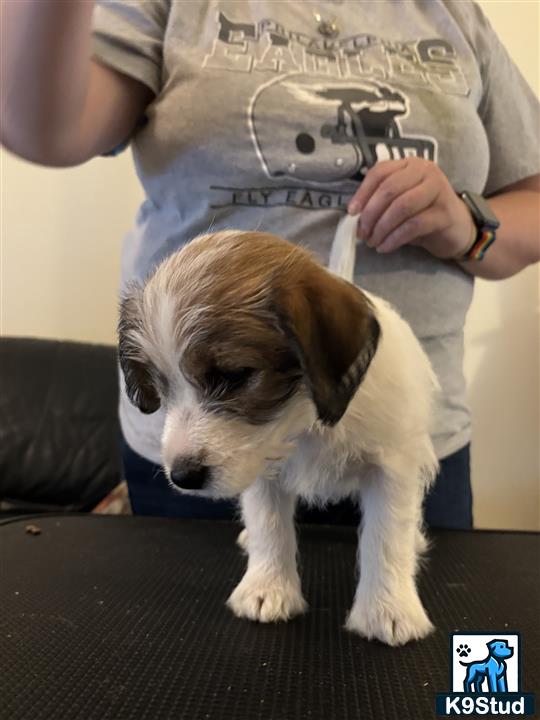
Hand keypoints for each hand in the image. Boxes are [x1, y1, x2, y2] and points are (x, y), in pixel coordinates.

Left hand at [348, 158, 474, 258]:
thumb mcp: (400, 202)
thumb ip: (381, 202)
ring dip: (381, 228)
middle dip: (370, 214)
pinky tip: (385, 247)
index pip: (380, 172)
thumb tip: (355, 215)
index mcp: (410, 165)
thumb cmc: (423, 213)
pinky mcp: (444, 213)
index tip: (352, 212)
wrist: (457, 228)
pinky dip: (394, 238)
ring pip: (401, 207)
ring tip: (373, 242)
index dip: (363, 193)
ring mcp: (438, 190)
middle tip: (362, 234)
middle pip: (389, 189)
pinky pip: (413, 225)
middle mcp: (426, 172)